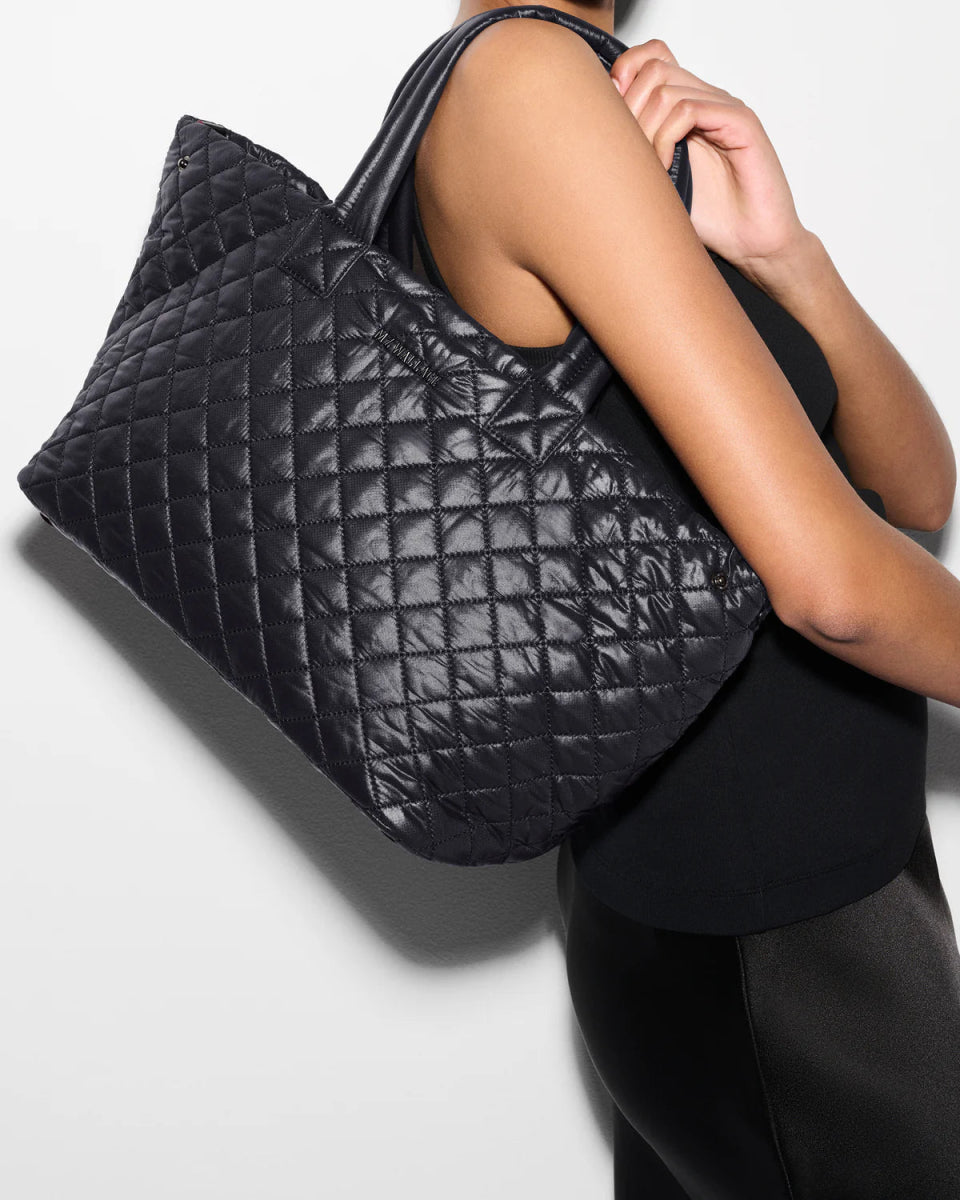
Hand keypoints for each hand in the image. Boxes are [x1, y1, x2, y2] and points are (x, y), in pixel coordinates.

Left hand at [609, 39, 812, 277]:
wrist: (755, 244)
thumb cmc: (713, 220)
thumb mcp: (657, 187)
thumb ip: (635, 156)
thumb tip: (590, 144)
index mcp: (688, 108)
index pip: (651, 58)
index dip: (623, 77)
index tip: (608, 121)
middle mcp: (706, 100)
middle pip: (653, 68)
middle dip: (628, 109)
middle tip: (627, 153)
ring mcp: (724, 109)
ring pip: (666, 88)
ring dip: (645, 129)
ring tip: (648, 168)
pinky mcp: (741, 123)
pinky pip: (689, 110)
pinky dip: (666, 137)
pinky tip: (665, 167)